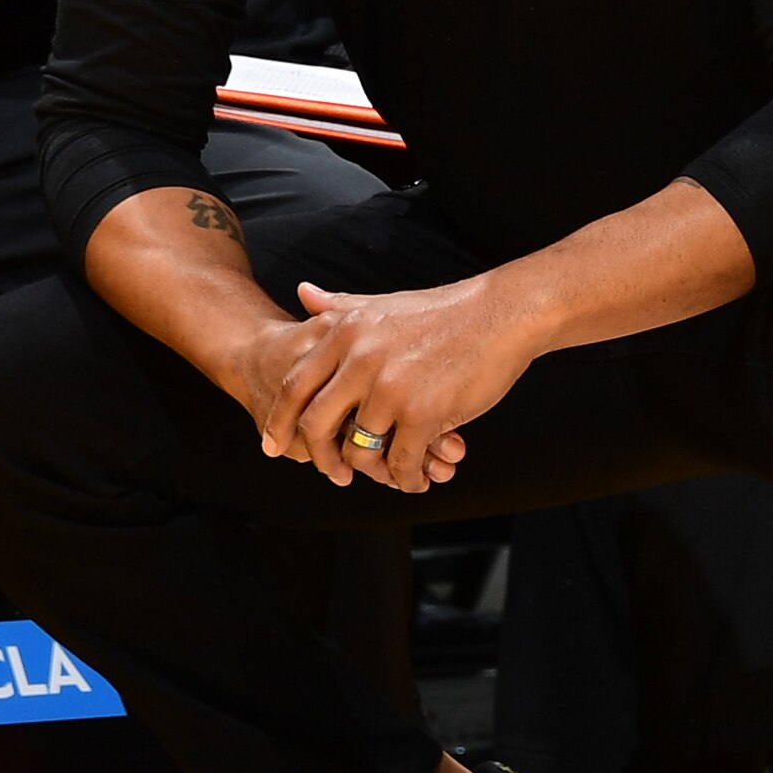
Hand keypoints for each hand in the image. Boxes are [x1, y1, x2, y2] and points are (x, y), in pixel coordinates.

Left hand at [281, 275, 537, 493]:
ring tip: (386, 474)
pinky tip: (415, 479)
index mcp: (345, 333)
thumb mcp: (381, 304)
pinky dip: (406, 477)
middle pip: (316, 423)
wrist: (500, 315)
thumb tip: (301, 293)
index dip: (280, 421)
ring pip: (359, 449)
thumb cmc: (441, 313)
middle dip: (318, 457)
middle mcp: (360, 359)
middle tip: (330, 473)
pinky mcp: (423, 412)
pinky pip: (400, 461)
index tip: (273, 446)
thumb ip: (339, 307)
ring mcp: (390, 387)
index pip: (295, 386)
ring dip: (372, 470)